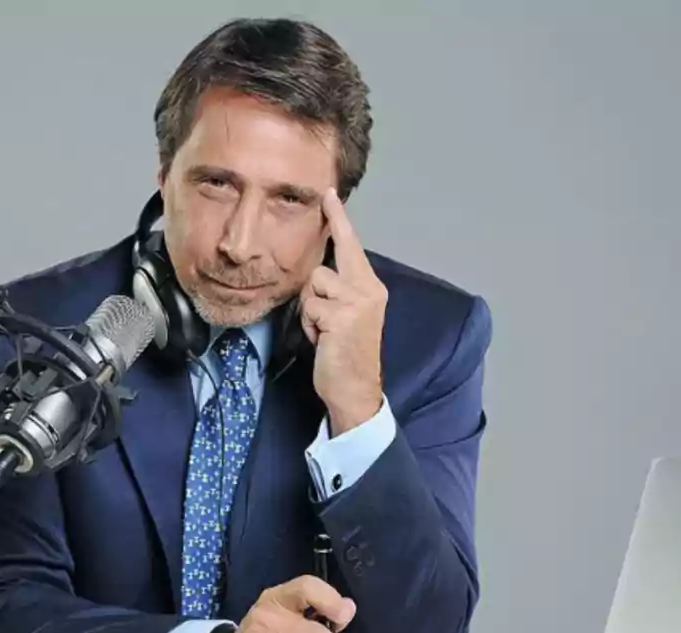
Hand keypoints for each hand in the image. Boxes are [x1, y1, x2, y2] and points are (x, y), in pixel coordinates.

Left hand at [300, 188, 387, 435]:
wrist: (355, 389)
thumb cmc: (345, 353)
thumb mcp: (346, 315)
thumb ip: (338, 290)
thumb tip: (315, 273)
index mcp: (371, 287)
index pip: (351, 247)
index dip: (339, 220)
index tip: (329, 194)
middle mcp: (369, 289)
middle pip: (322, 268)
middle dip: (315, 291)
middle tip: (325, 311)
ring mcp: (357, 302)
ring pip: (312, 287)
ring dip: (310, 312)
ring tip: (324, 332)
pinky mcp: (343, 317)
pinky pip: (309, 308)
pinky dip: (310, 326)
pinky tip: (323, 341)